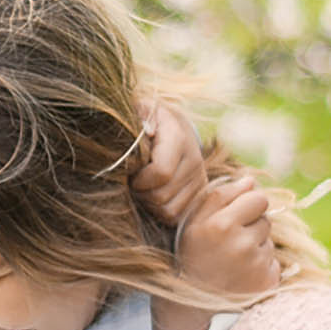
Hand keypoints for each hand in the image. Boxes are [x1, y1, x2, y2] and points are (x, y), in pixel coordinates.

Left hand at [134, 99, 209, 238]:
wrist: (173, 126)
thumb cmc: (147, 121)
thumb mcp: (139, 112)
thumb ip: (138, 118)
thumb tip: (146, 130)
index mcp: (178, 138)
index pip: (161, 172)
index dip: (139, 179)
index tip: (131, 173)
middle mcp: (194, 160)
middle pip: (161, 197)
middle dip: (140, 193)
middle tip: (133, 181)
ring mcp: (199, 179)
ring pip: (169, 211)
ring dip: (149, 204)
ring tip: (143, 187)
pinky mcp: (200, 194)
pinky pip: (177, 217)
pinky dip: (160, 212)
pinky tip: (153, 196)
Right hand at [173, 166, 280, 303]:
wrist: (193, 300)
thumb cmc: (193, 254)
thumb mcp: (195, 220)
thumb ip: (221, 195)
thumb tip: (251, 180)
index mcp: (223, 225)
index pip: (258, 198)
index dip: (247, 205)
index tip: (233, 218)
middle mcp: (242, 244)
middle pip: (266, 219)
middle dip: (251, 226)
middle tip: (230, 243)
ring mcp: (257, 265)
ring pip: (269, 241)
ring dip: (256, 246)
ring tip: (234, 259)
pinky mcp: (268, 281)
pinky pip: (273, 261)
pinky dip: (261, 265)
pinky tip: (242, 273)